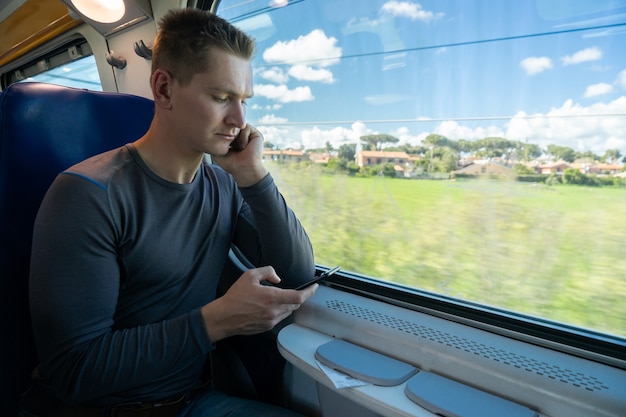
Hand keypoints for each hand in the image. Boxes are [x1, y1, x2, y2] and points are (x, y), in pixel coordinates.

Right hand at [200, 266, 316, 342]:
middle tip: (294, 291)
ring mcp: (271, 321)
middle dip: (297, 297)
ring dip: (287, 304)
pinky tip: (268, 307)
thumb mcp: (249, 276)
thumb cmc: (235, 297)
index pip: (299, 297)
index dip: (310, 292)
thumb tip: (278, 278)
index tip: (314, 287)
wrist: (224, 317)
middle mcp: (274, 311)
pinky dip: (279, 311)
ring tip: (275, 298)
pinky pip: (279, 318)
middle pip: (295, 304)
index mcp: (272, 297)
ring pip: (288, 311)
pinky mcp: (267, 327)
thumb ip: (267, 272)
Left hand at [211, 124, 268, 186]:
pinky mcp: (256, 134)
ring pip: (238, 126)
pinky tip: (244, 146)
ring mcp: (249, 135)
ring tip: (239, 148)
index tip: (225, 146)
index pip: (225, 129)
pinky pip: (245, 127)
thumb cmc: (231, 164)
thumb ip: (214, 140)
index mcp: (233, 140)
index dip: (222, 134)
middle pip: (231, 125)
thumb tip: (214, 129)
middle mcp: (241, 136)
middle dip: (229, 134)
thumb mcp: (217, 151)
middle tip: (232, 147)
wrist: (243, 169)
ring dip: (236, 137)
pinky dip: (243, 137)